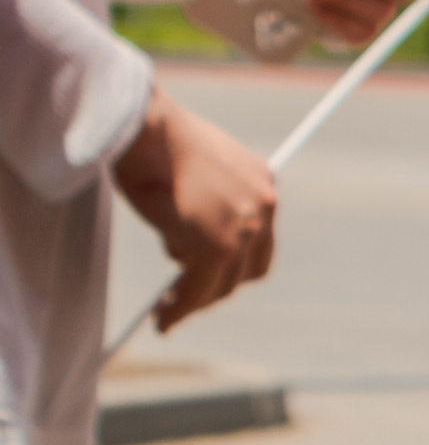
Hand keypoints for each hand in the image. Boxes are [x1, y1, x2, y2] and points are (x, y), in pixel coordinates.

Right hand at [109, 89, 275, 328]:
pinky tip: (163, 319)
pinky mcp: (217, 248)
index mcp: (263, 183)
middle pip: (250, 268)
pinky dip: (179, 309)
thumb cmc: (157, 139)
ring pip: (223, 284)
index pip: (259, 238)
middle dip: (218, 286)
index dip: (235, 262)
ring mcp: (244, 230)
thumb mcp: (198, 168)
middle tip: (188, 297)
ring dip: (195, 300)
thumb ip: (209, 199)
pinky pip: (197, 291)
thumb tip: (188, 234)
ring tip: (168, 308)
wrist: (147, 126)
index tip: (210, 274)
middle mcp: (264, 207)